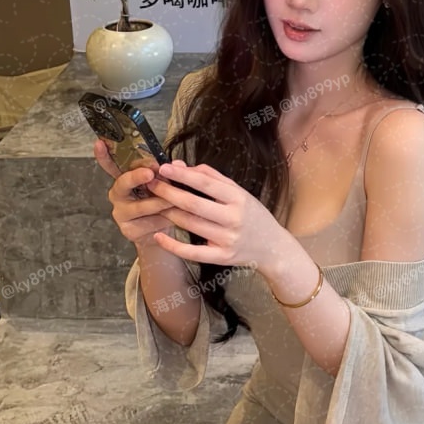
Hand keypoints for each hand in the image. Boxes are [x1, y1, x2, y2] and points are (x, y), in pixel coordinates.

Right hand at [92, 138, 184, 248]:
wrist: (160, 232)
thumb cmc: (160, 203)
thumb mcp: (165, 185)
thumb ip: (170, 174)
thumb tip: (178, 164)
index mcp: (125, 179)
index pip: (111, 165)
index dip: (104, 155)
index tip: (100, 143)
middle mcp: (118, 194)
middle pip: (122, 183)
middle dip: (136, 177)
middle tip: (150, 173)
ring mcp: (121, 213)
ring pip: (140, 206)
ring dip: (159, 202)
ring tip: (174, 200)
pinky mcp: (129, 230)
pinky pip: (149, 222)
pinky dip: (164, 219)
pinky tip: (174, 217)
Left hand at [146, 159, 285, 271]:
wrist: (272, 247)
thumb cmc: (252, 215)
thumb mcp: (238, 192)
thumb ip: (211, 177)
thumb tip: (182, 166)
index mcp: (238, 198)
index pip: (205, 183)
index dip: (182, 175)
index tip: (164, 168)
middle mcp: (233, 219)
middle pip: (193, 204)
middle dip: (168, 192)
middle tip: (151, 184)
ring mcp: (227, 240)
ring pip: (190, 224)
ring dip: (168, 212)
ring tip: (154, 203)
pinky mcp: (221, 258)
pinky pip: (192, 252)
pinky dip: (172, 245)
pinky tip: (158, 236)